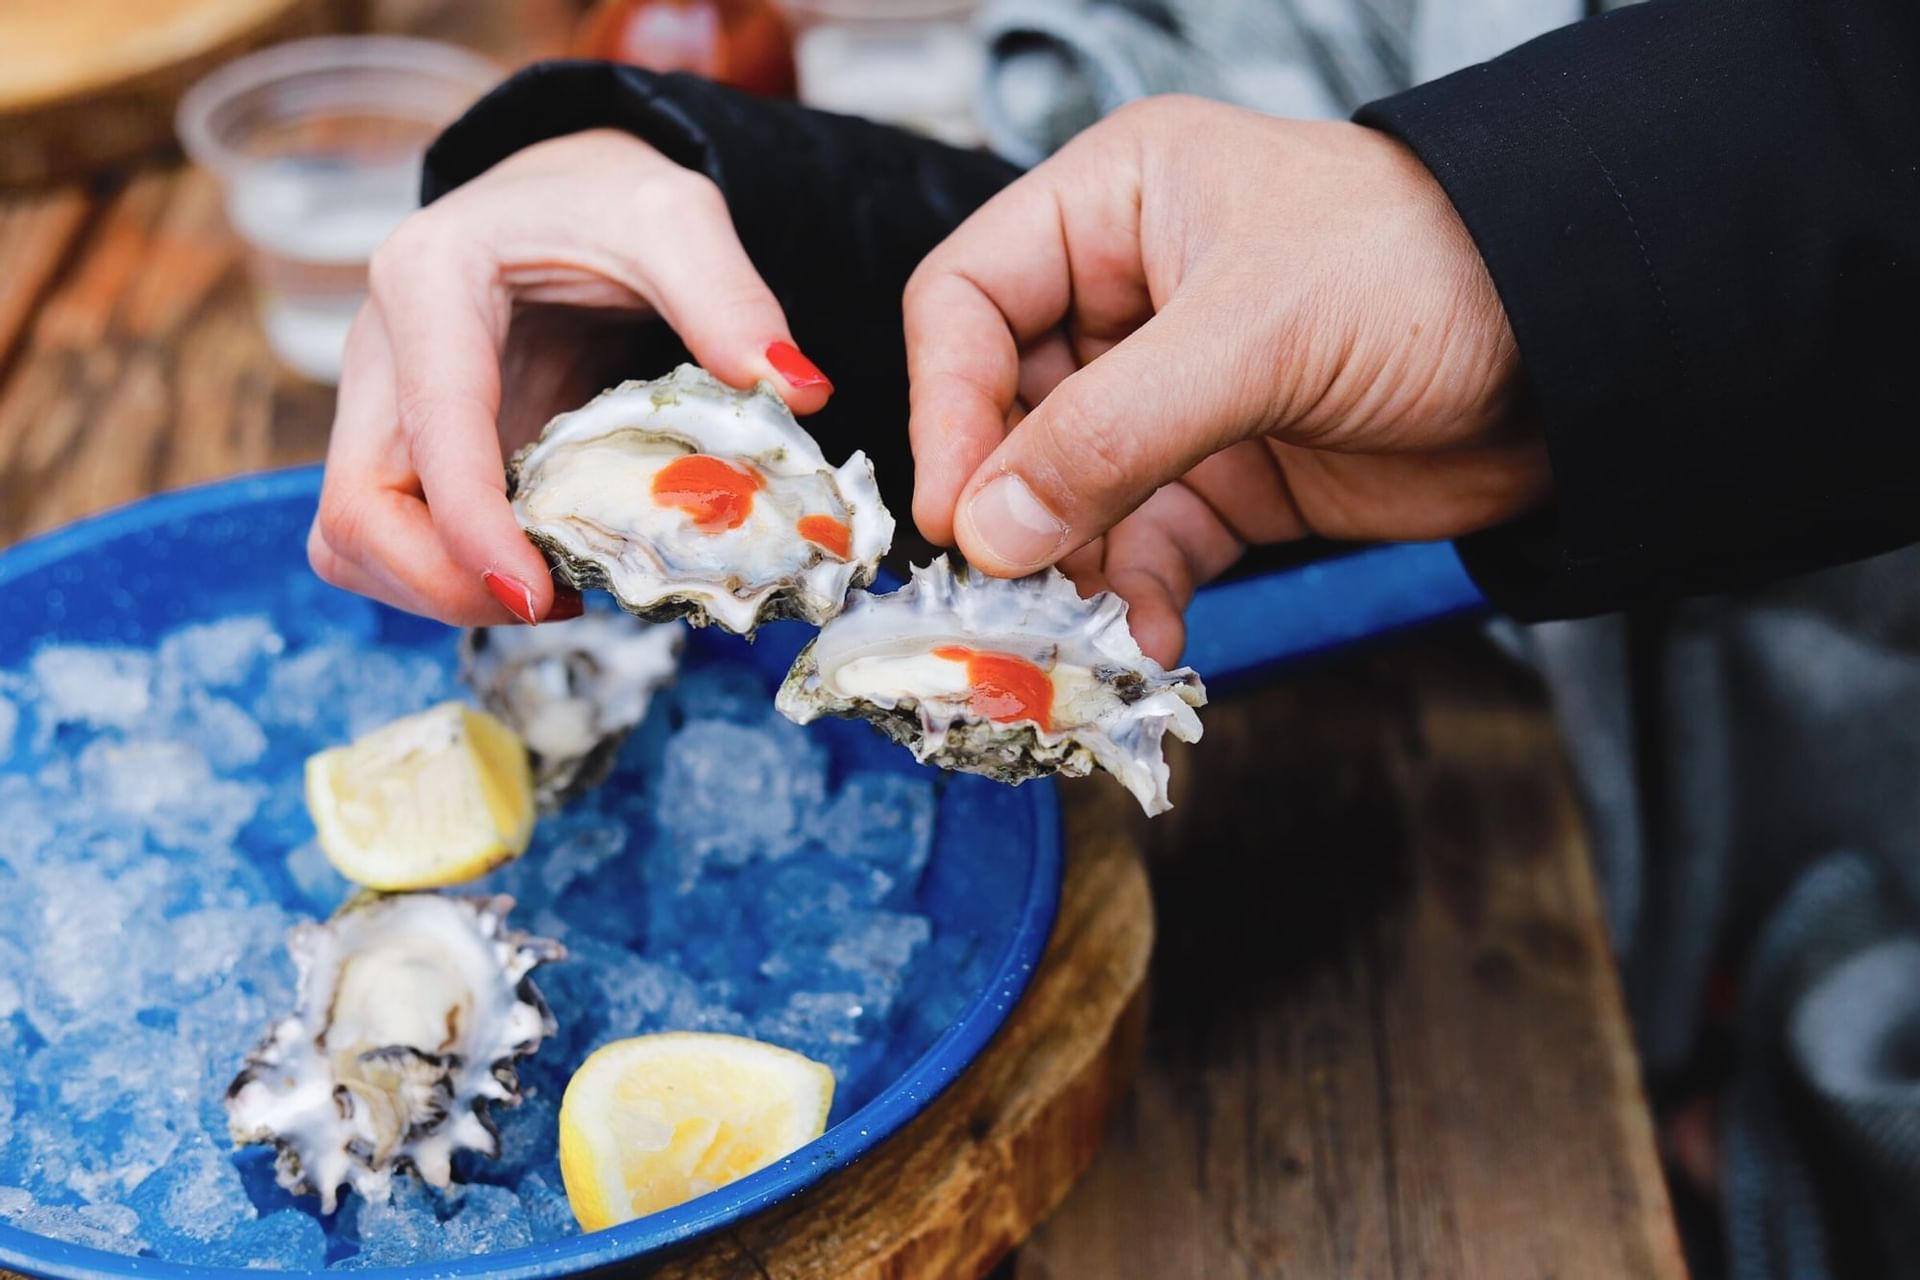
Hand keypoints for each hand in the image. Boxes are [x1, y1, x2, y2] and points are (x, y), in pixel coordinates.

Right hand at [310, 128, 833, 625]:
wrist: (565, 191)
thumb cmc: (610, 195)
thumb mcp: (677, 217)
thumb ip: (730, 298)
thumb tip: (799, 391)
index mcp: (430, 283)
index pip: (427, 431)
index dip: (469, 528)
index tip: (534, 595)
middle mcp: (383, 353)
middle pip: (353, 513)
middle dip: (440, 584)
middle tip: (550, 602)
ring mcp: (387, 410)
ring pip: (355, 542)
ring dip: (441, 592)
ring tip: (556, 590)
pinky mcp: (414, 454)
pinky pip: (403, 543)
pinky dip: (458, 577)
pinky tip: (545, 566)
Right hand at [903, 97, 1547, 663]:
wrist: (1588, 352)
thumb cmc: (1434, 273)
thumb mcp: (1258, 333)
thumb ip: (1111, 435)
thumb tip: (987, 530)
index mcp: (1116, 206)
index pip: (968, 300)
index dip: (946, 405)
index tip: (955, 511)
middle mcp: (1129, 296)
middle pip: (1007, 413)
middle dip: (1005, 511)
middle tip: (999, 599)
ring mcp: (1175, 395)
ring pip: (1069, 496)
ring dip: (1065, 573)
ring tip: (1069, 641)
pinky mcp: (1226, 476)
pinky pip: (1144, 546)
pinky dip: (1134, 598)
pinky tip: (1141, 643)